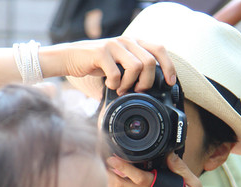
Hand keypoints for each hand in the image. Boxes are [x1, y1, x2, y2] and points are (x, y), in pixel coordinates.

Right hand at [60, 37, 175, 94]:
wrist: (71, 58)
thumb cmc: (97, 63)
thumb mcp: (120, 63)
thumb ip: (136, 69)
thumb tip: (152, 88)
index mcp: (134, 42)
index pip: (159, 49)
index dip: (168, 66)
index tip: (169, 82)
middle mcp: (126, 41)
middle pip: (149, 61)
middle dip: (147, 82)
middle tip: (138, 91)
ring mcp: (114, 45)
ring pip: (135, 67)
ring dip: (129, 84)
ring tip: (121, 89)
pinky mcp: (101, 52)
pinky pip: (116, 73)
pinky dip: (114, 84)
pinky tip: (109, 85)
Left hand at [106, 155, 212, 186]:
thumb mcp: (195, 185)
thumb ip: (180, 169)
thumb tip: (169, 154)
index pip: (138, 176)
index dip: (124, 167)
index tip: (114, 158)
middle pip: (124, 185)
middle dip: (112, 172)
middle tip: (106, 161)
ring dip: (114, 182)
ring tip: (110, 170)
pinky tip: (119, 185)